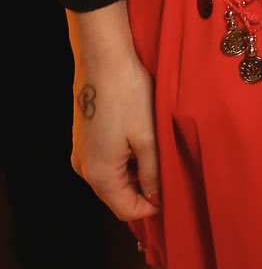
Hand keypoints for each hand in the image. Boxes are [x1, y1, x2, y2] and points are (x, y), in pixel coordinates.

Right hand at [66, 4, 159, 222]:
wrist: (103, 58)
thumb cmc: (128, 95)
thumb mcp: (149, 137)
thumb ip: (153, 171)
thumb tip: (156, 196)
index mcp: (99, 173)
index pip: (125, 210)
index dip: (151, 208)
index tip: (173, 196)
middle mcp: (83, 167)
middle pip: (116, 196)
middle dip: (144, 191)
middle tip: (170, 175)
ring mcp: (81, 152)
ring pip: (112, 178)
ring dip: (135, 174)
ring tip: (159, 154)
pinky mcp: (83, 137)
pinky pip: (105, 160)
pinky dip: (125, 160)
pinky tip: (142, 140)